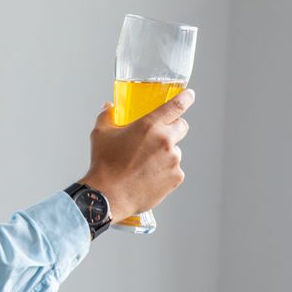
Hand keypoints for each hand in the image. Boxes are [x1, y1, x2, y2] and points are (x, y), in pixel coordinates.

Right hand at [78, 89, 194, 220]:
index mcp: (149, 125)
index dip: (185, 98)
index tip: (189, 95)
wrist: (108, 195)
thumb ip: (107, 116)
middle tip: (157, 137)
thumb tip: (108, 107)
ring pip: (175, 151)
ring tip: (144, 165)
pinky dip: (164, 172)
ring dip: (165, 154)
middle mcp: (165, 140)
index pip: (176, 105)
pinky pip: (174, 170)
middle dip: (173, 128)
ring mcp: (173, 160)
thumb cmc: (104, 164)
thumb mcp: (101, 134)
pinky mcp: (176, 178)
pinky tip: (148, 177)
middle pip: (182, 126)